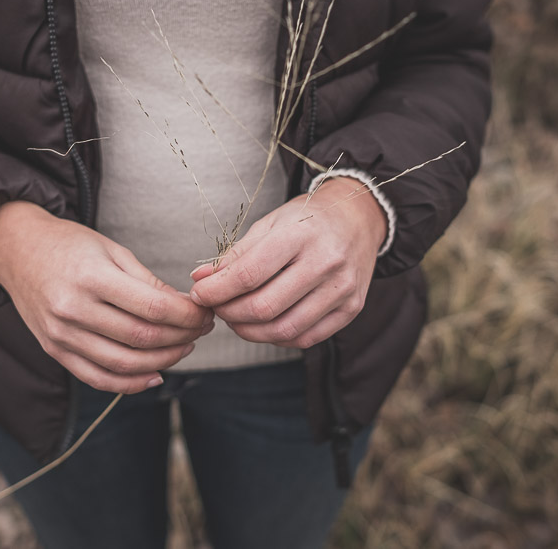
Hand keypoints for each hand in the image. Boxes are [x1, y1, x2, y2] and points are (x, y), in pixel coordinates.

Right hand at [0, 201, 212, 392]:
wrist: (18, 250)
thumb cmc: (70, 245)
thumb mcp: (113, 250)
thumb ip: (148, 282)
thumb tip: (187, 309)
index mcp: (92, 277)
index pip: (153, 307)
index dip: (188, 316)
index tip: (205, 314)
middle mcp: (73, 309)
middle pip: (142, 337)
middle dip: (182, 337)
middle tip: (201, 330)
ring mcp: (61, 334)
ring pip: (123, 363)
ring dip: (163, 361)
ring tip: (183, 348)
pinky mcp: (54, 350)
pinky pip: (97, 378)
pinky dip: (130, 383)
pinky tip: (155, 375)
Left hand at [189, 177, 385, 348]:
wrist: (358, 218)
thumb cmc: (308, 219)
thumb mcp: (270, 224)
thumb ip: (235, 254)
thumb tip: (199, 280)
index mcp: (301, 234)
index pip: (249, 274)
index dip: (217, 291)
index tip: (200, 294)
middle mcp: (326, 262)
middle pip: (264, 307)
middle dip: (230, 313)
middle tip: (217, 308)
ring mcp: (342, 289)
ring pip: (284, 329)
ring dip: (249, 331)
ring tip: (236, 319)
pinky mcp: (351, 309)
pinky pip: (305, 338)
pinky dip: (276, 338)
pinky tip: (264, 325)